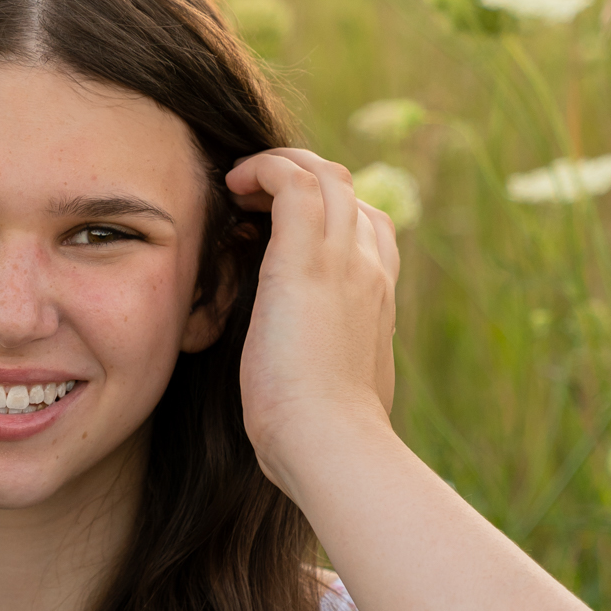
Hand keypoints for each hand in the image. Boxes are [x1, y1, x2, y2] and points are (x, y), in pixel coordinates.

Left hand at [226, 148, 398, 500]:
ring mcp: (342, 259)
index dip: (328, 213)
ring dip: (280, 167)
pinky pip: (291, 181)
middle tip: (254, 198)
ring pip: (324, 174)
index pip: (368, 227)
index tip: (281, 228)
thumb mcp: (339, 389)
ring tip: (241, 186)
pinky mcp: (304, 260)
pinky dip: (262, 170)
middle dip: (302, 179)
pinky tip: (233, 187)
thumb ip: (332, 364)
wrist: (331, 443)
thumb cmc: (326, 436)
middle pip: (347, 191)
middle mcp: (368, 268)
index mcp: (377, 298)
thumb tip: (318, 374)